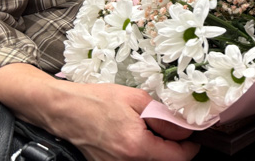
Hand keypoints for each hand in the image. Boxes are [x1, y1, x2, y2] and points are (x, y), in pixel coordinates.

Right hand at [0, 64, 198, 160]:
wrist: (62, 108)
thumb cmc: (94, 100)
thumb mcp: (135, 99)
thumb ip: (162, 115)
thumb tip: (182, 126)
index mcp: (137, 147)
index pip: (178, 158)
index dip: (190, 147)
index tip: (192, 136)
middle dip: (172, 147)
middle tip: (173, 129)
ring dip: (155, 148)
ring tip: (149, 127)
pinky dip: (139, 150)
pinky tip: (134, 133)